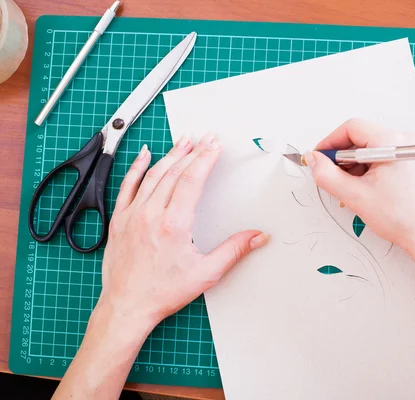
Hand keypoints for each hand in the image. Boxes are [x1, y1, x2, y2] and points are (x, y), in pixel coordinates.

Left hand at [98, 134, 269, 329]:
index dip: (206, 159)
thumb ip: (234, 251)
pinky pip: (127, 185)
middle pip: (174, 172)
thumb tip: (258, 236)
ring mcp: (132, 215)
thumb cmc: (162, 293)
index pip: (191, 180)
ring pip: (152, 175)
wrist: (127, 306)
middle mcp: (151, 214)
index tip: (215, 146)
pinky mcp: (119, 220)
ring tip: (185, 141)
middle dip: (193, 151)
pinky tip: (145, 155)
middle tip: (206, 138)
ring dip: (171, 155)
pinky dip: (136, 167)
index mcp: (173, 225)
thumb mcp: (206, 274)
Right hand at [303, 118, 414, 254]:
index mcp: (392, 142)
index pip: (352, 128)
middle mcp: (404, 140)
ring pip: (369, 149)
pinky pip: (381, 157)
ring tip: (351, 189)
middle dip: (342, 158)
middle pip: (361, 138)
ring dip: (354, 166)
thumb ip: (327, 175)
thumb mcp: (355, 195)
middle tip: (333, 177)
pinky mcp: (410, 161)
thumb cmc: (402, 217)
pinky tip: (364, 188)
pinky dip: (367, 170)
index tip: (319, 158)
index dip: (330, 142)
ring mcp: (409, 150)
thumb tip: (313, 160)